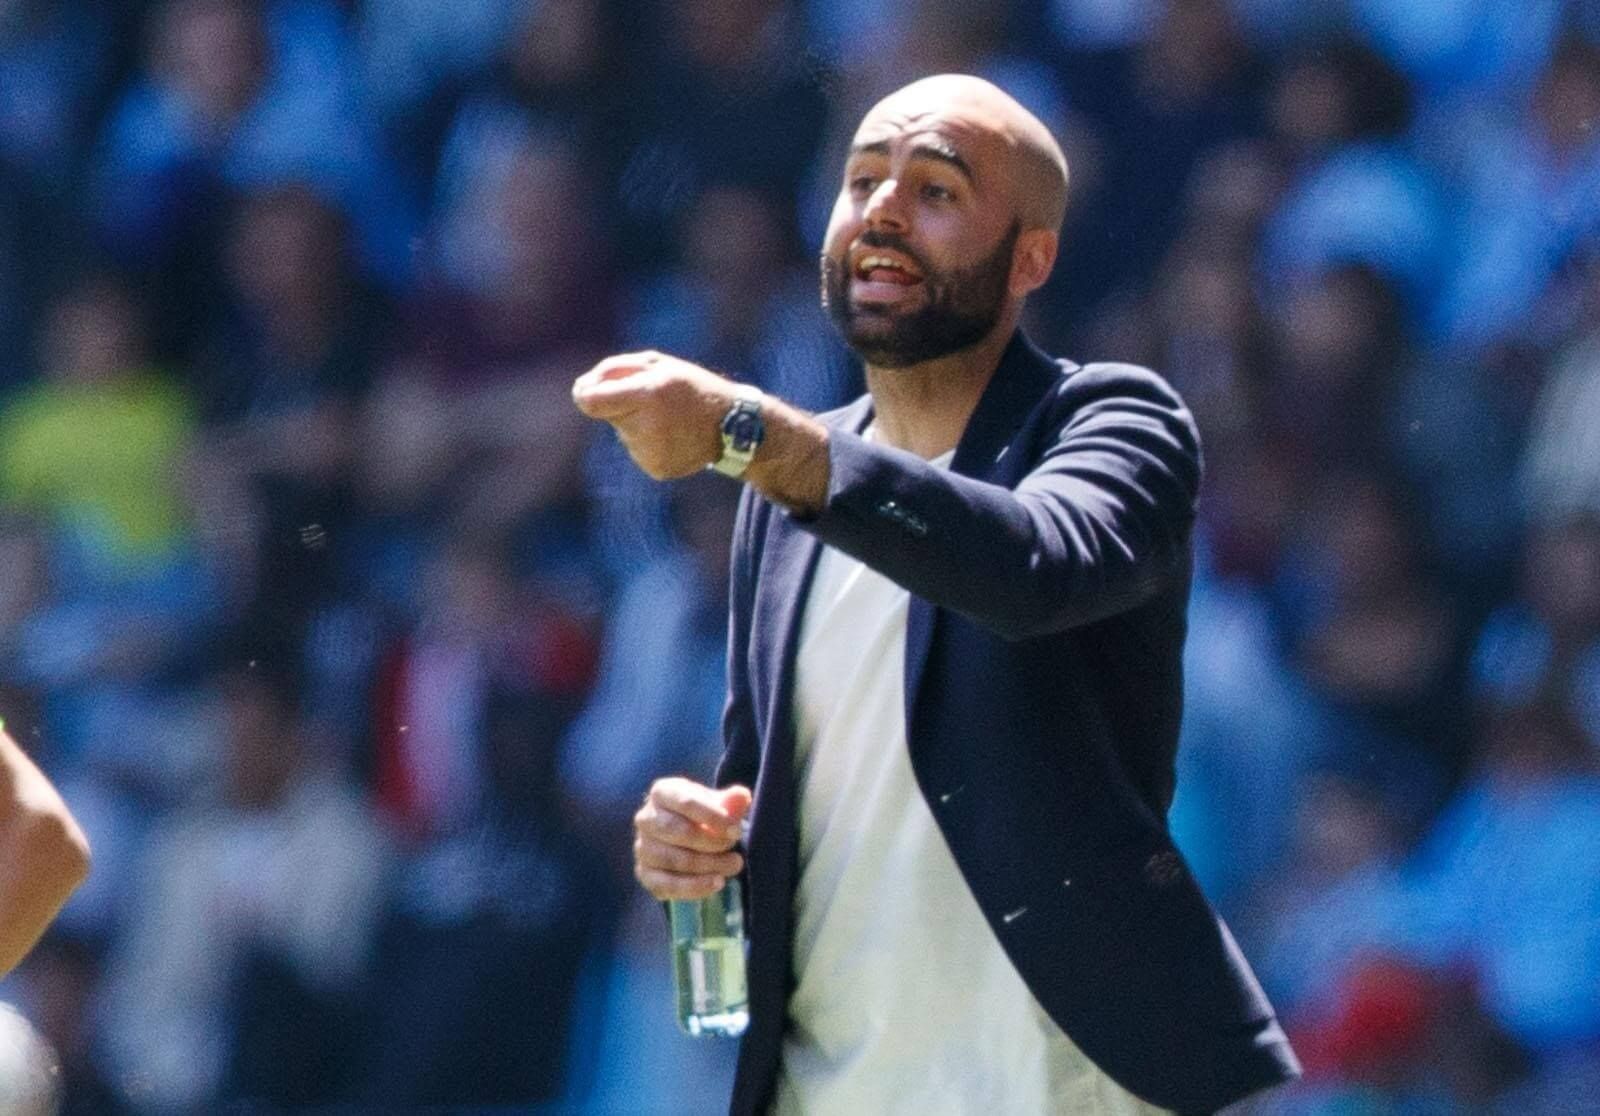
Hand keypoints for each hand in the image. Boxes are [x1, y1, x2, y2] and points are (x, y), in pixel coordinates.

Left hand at [572, 351, 731, 479]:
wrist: (731, 426)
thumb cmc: (690, 386)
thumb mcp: (658, 364)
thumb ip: (615, 370)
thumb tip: (581, 390)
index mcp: (649, 393)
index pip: (591, 402)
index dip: (584, 395)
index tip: (585, 391)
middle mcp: (649, 426)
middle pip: (608, 415)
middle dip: (620, 404)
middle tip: (652, 400)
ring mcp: (652, 451)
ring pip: (623, 433)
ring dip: (637, 423)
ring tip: (670, 420)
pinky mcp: (656, 468)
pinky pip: (637, 450)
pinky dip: (648, 441)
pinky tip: (673, 436)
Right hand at [633, 778, 751, 900]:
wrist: (688, 840)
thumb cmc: (705, 816)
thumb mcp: (719, 804)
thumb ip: (732, 801)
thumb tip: (741, 796)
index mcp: (663, 793)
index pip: (685, 802)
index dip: (713, 817)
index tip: (735, 830)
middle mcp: (646, 819)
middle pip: (679, 831)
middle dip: (712, 843)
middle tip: (735, 850)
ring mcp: (642, 848)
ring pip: (675, 860)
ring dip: (709, 866)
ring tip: (733, 866)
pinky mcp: (645, 874)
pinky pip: (667, 885)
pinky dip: (695, 887)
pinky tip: (717, 883)